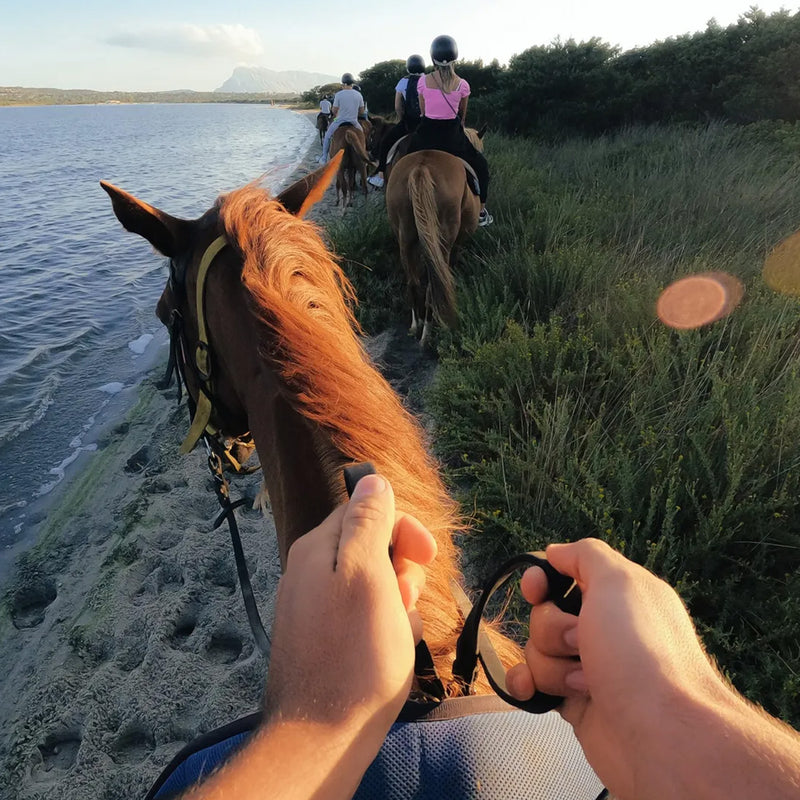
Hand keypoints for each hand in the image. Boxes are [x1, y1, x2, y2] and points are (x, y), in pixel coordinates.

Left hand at [264, 474, 436, 739]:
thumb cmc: (355, 654)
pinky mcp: (326, 639)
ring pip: (376, 585)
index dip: (403, 529)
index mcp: (318, 548)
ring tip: (398, 632)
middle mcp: (311, 571)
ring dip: (399, 602)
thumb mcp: (366, 573)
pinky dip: (387, 627)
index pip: (367, 510)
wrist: (323, 735)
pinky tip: (392, 650)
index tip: (426, 554)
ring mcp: (317, 607)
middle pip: (373, 548)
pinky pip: (367, 617)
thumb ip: (367, 521)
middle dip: (402, 570)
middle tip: (405, 600)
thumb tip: (372, 478)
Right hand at [506, 539, 737, 798]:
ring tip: (585, 682)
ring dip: (551, 664)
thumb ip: (586, 555)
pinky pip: (535, 685)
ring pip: (538, 650)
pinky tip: (531, 691)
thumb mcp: (620, 582)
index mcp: (619, 596)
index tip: (536, 591)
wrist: (663, 737)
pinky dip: (528, 685)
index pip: (564, 573)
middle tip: (582, 643)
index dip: (542, 579)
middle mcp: (604, 629)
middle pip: (544, 614)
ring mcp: (589, 667)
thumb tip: (555, 552)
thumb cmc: (642, 653)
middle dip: (552, 628)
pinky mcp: (576, 704)